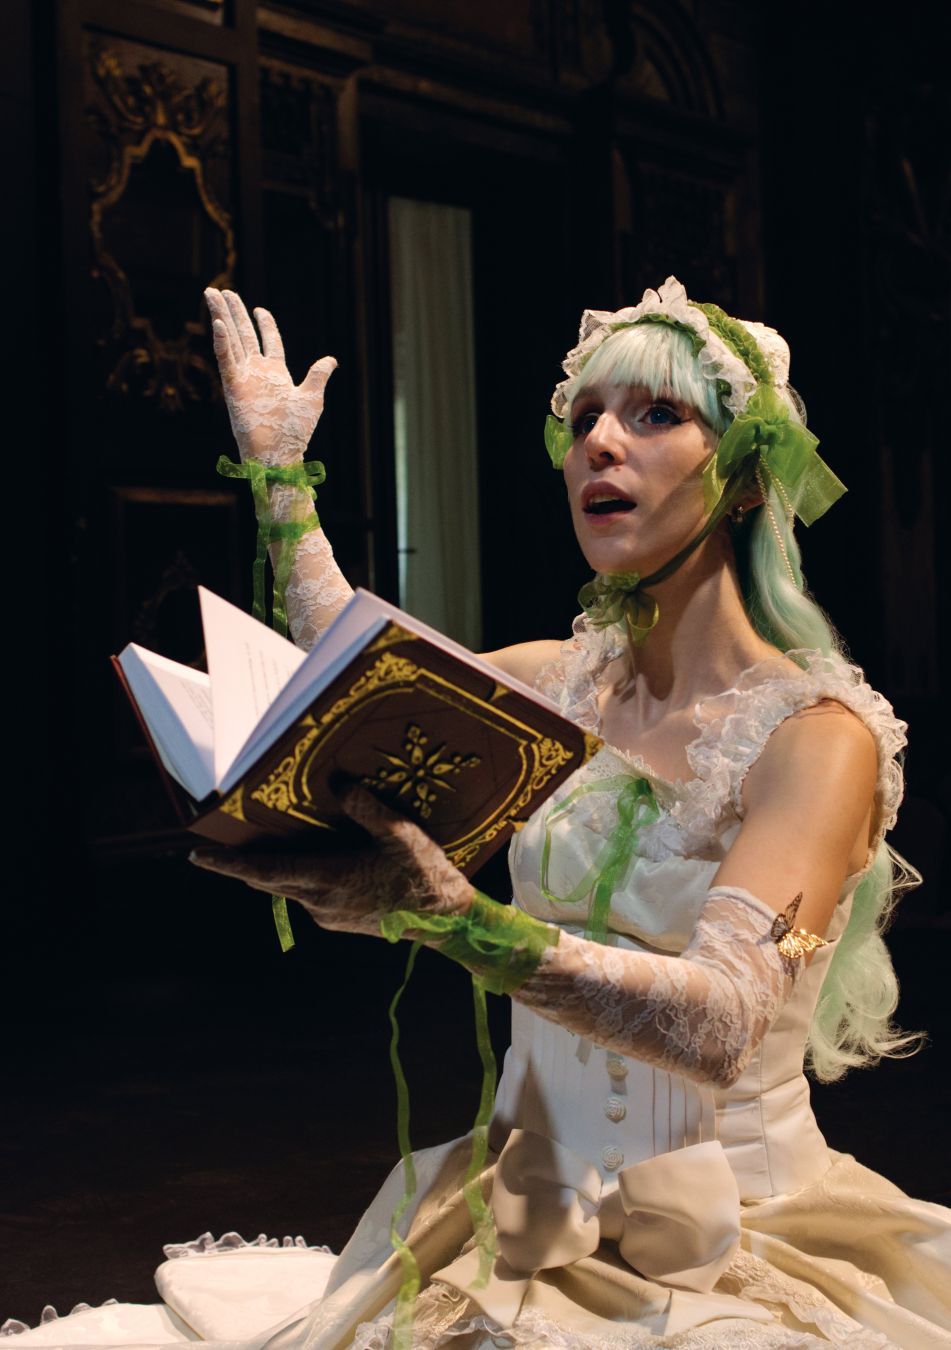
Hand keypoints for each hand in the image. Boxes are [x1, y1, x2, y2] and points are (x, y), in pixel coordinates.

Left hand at [189, 785, 474, 934]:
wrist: (448, 923)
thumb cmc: (427, 878)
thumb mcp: (403, 835)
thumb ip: (368, 808)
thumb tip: (338, 782)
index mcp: (328, 880)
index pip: (263, 872)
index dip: (227, 864)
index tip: (197, 855)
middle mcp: (320, 902)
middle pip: (267, 880)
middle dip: (242, 861)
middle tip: (219, 839)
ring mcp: (329, 914)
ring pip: (288, 886)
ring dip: (276, 866)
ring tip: (269, 838)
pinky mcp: (340, 919)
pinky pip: (308, 893)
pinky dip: (299, 875)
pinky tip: (314, 856)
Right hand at [204, 288, 336, 465]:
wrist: (280, 454)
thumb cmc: (296, 431)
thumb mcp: (312, 398)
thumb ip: (318, 375)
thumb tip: (331, 359)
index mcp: (276, 373)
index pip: (269, 342)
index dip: (265, 324)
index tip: (259, 309)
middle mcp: (257, 372)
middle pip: (244, 334)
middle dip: (235, 312)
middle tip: (223, 291)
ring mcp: (244, 377)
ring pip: (230, 340)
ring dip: (221, 317)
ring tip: (211, 293)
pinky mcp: (233, 386)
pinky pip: (225, 360)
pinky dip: (221, 341)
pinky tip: (217, 322)